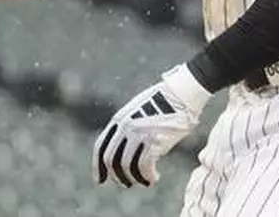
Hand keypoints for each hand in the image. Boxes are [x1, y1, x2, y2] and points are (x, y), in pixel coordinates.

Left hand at [93, 65, 211, 187]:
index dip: (97, 166)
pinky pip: (144, 166)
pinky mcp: (154, 141)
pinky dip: (148, 176)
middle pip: (111, 160)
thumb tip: (125, 151)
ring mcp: (138, 134)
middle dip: (116, 176)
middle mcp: (125, 127)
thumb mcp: (138, 112)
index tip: (98, 181)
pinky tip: (154, 178)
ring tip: (143, 182)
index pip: (100, 147)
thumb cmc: (164, 103)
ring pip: (126, 166)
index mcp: (119, 119)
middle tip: (125, 184)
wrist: (181, 93)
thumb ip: (129, 128)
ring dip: (134, 179)